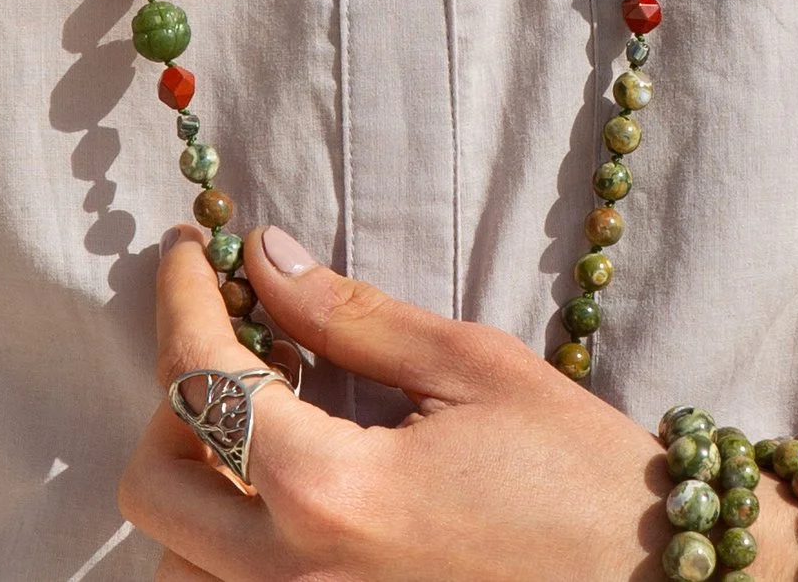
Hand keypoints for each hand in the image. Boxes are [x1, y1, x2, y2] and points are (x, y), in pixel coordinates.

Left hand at [122, 227, 659, 581]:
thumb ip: (352, 316)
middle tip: (238, 342)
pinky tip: (290, 487)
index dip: (184, 300)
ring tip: (267, 418)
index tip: (190, 249)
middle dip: (173, 396)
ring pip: (176, 557)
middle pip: (151, 484)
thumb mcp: (472, 366)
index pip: (203, 381)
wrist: (645, 576)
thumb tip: (265, 257)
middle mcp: (294, 576)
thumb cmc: (574, 470)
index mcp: (331, 491)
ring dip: (198, 478)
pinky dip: (227, 541)